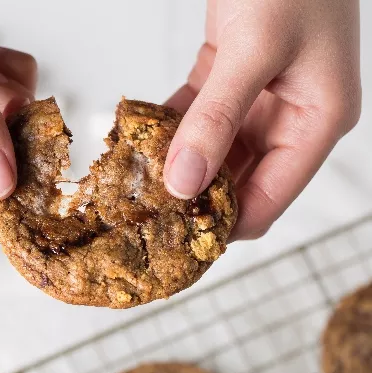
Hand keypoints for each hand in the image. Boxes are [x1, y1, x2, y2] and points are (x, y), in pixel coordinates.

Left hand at [164, 0, 360, 240]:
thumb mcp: (254, 50)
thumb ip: (217, 118)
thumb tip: (184, 182)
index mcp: (316, 122)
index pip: (270, 199)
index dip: (226, 224)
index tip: (179, 238)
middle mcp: (292, 119)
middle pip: (241, 181)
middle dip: (197, 196)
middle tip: (149, 211)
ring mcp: (261, 101)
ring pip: (217, 153)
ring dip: (180, 164)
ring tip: (139, 181)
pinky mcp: (232, 81)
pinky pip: (199, 118)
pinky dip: (172, 128)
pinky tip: (142, 138)